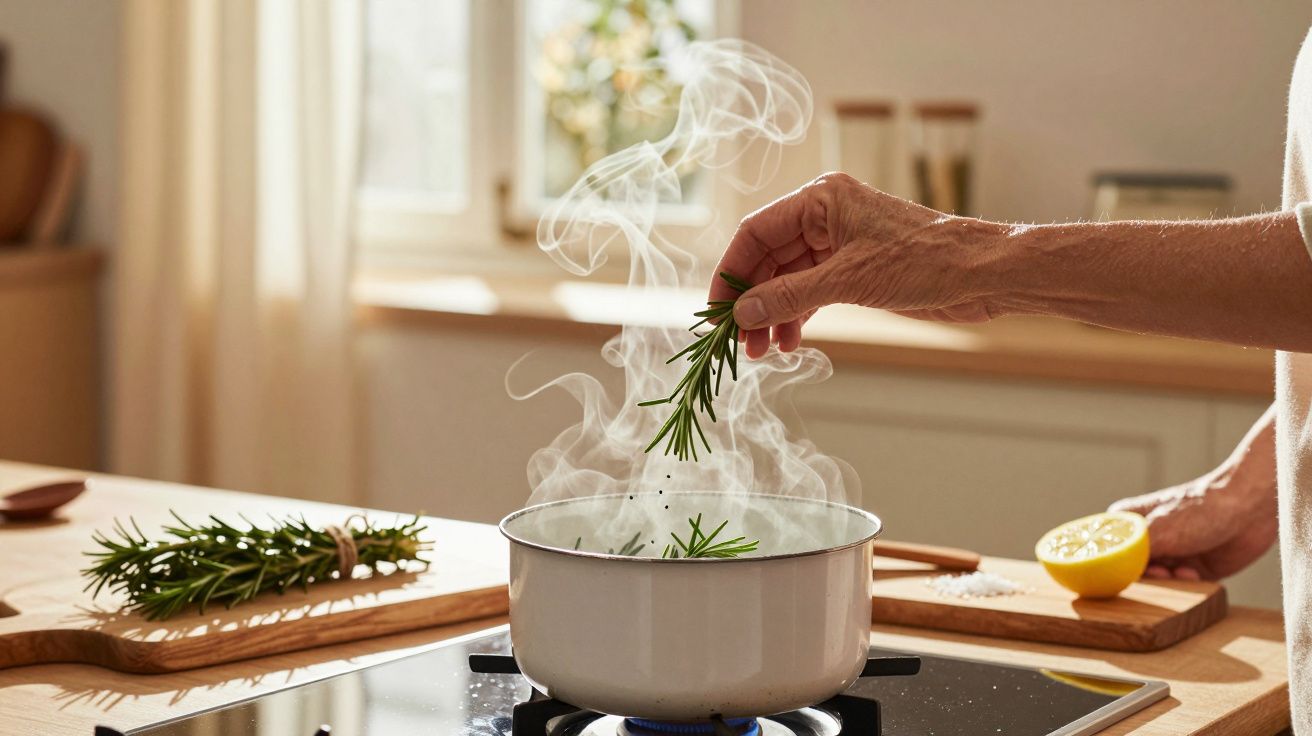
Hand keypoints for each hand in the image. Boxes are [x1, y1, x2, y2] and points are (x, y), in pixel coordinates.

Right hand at [711, 172, 1005, 358]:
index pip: (755, 232)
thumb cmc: (925, 263)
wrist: (984, 274)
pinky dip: (797, 314)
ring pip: (788, 277)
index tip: (716, 311)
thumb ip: (789, 296)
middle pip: (768, 257)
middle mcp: (825, 216)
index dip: (731, 272)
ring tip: (763, 351)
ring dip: (773, 313)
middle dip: (753, 300)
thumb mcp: (848, 281)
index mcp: (820, 200)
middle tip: (740, 341)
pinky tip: (789, 341)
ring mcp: (840, 242)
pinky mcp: (856, 267)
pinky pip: (811, 289)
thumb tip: (742, 313)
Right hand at [1108, 468, 1276, 580]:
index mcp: (1127, 524)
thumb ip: (1131, 552)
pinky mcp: (1191, 568)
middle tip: (1163, 572)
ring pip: (1157, 583)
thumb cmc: (1201, 509)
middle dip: (1148, 578)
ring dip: (1170, 582)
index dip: (1114, 568)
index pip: (1108, 553)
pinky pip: (1180, 587)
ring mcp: (1169, 555)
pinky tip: (1195, 573)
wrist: (1250, 508)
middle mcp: (1145, 540)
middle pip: (1130, 572)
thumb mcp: (1159, 530)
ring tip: (1184, 571)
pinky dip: (1186, 585)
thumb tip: (1109, 570)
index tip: (1127, 577)